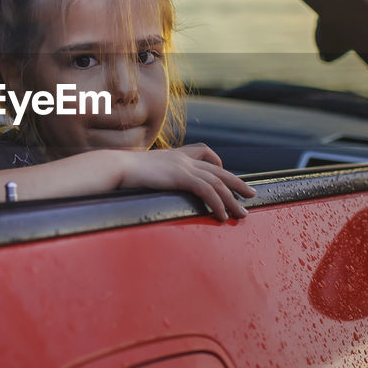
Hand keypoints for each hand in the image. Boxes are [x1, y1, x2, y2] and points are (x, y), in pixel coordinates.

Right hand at [116, 143, 256, 221]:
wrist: (116, 167)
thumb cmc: (123, 172)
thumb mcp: (142, 170)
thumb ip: (153, 174)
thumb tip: (149, 182)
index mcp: (175, 155)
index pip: (204, 152)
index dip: (218, 163)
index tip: (225, 173)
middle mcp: (183, 159)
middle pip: (219, 170)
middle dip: (237, 183)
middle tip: (251, 195)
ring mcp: (184, 166)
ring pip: (217, 183)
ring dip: (232, 200)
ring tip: (242, 214)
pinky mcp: (181, 176)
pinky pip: (207, 190)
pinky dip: (218, 203)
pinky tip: (222, 215)